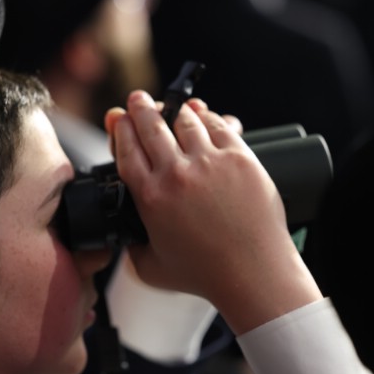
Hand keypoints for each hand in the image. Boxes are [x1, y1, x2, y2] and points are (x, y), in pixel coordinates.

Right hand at [105, 91, 321, 333]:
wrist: (253, 274)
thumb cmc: (205, 275)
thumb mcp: (151, 267)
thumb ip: (132, 249)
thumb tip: (126, 237)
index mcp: (150, 198)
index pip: (127, 149)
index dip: (120, 128)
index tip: (119, 119)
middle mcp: (176, 175)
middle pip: (151, 126)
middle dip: (140, 107)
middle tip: (137, 99)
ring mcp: (210, 163)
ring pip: (185, 120)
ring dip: (173, 108)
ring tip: (170, 104)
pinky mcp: (240, 159)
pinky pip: (219, 126)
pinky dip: (207, 116)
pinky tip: (203, 114)